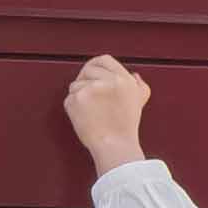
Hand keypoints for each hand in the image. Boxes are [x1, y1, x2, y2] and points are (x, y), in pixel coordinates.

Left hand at [67, 53, 150, 172]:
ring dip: (79, 97)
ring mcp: (91, 89)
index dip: (95, 66)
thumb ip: (138, 86)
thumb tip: (134, 75)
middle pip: (87, 70)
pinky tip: (84, 119)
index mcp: (124, 80)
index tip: (90, 75)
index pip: (104, 60)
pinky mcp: (77, 99)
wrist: (115, 147)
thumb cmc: (125, 129)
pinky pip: (69, 99)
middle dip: (85, 81)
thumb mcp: (138, 102)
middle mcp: (109, 81)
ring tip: (91, 114)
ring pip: (75, 85)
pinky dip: (72, 109)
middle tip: (88, 97)